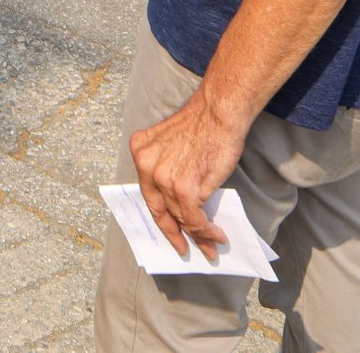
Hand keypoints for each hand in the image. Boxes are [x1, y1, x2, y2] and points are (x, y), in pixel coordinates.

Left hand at [126, 92, 249, 262]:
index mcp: (140, 152)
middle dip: (174, 233)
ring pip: (180, 217)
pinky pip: (194, 219)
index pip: (149, 193)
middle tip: (184, 248)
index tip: (169, 231)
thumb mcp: (172, 143)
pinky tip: (218, 235)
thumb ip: (168, 167)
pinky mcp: (184, 188)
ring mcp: (163, 178)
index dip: (160, 216)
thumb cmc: (203, 125)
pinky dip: (207, 231)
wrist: (218, 112)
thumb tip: (181, 203)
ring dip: (199, 235)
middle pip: (161, 210)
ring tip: (212, 244)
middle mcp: (147, 166)